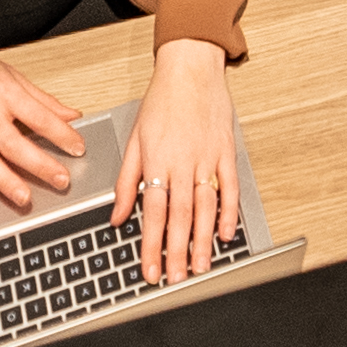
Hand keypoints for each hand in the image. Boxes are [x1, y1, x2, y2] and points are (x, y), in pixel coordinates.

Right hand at [0, 34, 83, 216]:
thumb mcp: (12, 75)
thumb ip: (42, 100)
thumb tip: (71, 116)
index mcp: (4, 92)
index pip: (38, 116)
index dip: (61, 133)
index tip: (78, 147)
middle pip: (13, 144)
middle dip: (39, 165)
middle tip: (61, 180)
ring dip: (6, 182)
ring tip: (25, 198)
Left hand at [114, 40, 239, 283]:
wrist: (190, 67)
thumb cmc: (161, 100)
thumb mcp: (135, 138)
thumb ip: (126, 180)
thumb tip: (116, 215)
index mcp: (157, 160)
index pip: (152, 212)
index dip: (150, 245)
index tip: (150, 269)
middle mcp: (182, 162)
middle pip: (180, 215)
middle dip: (178, 251)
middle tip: (177, 279)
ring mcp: (207, 157)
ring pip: (205, 206)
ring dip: (204, 239)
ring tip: (202, 266)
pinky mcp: (227, 151)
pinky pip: (230, 186)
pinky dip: (229, 211)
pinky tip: (226, 233)